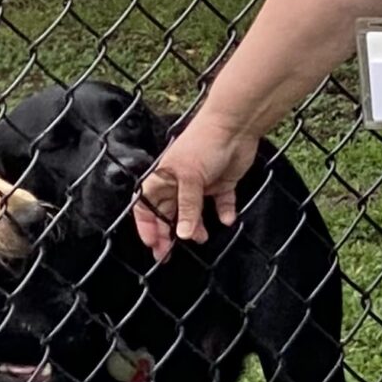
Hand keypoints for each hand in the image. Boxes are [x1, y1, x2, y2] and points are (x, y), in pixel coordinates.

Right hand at [134, 116, 258, 261]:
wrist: (235, 127)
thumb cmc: (203, 145)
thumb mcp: (191, 178)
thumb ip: (187, 208)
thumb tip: (181, 234)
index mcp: (163, 178)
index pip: (146, 206)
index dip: (147, 226)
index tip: (153, 244)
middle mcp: (179, 183)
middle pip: (168, 213)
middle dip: (168, 234)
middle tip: (169, 254)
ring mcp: (200, 184)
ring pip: (193, 213)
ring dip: (195, 227)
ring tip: (202, 237)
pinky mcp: (221, 184)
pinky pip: (220, 204)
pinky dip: (224, 213)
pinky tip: (227, 219)